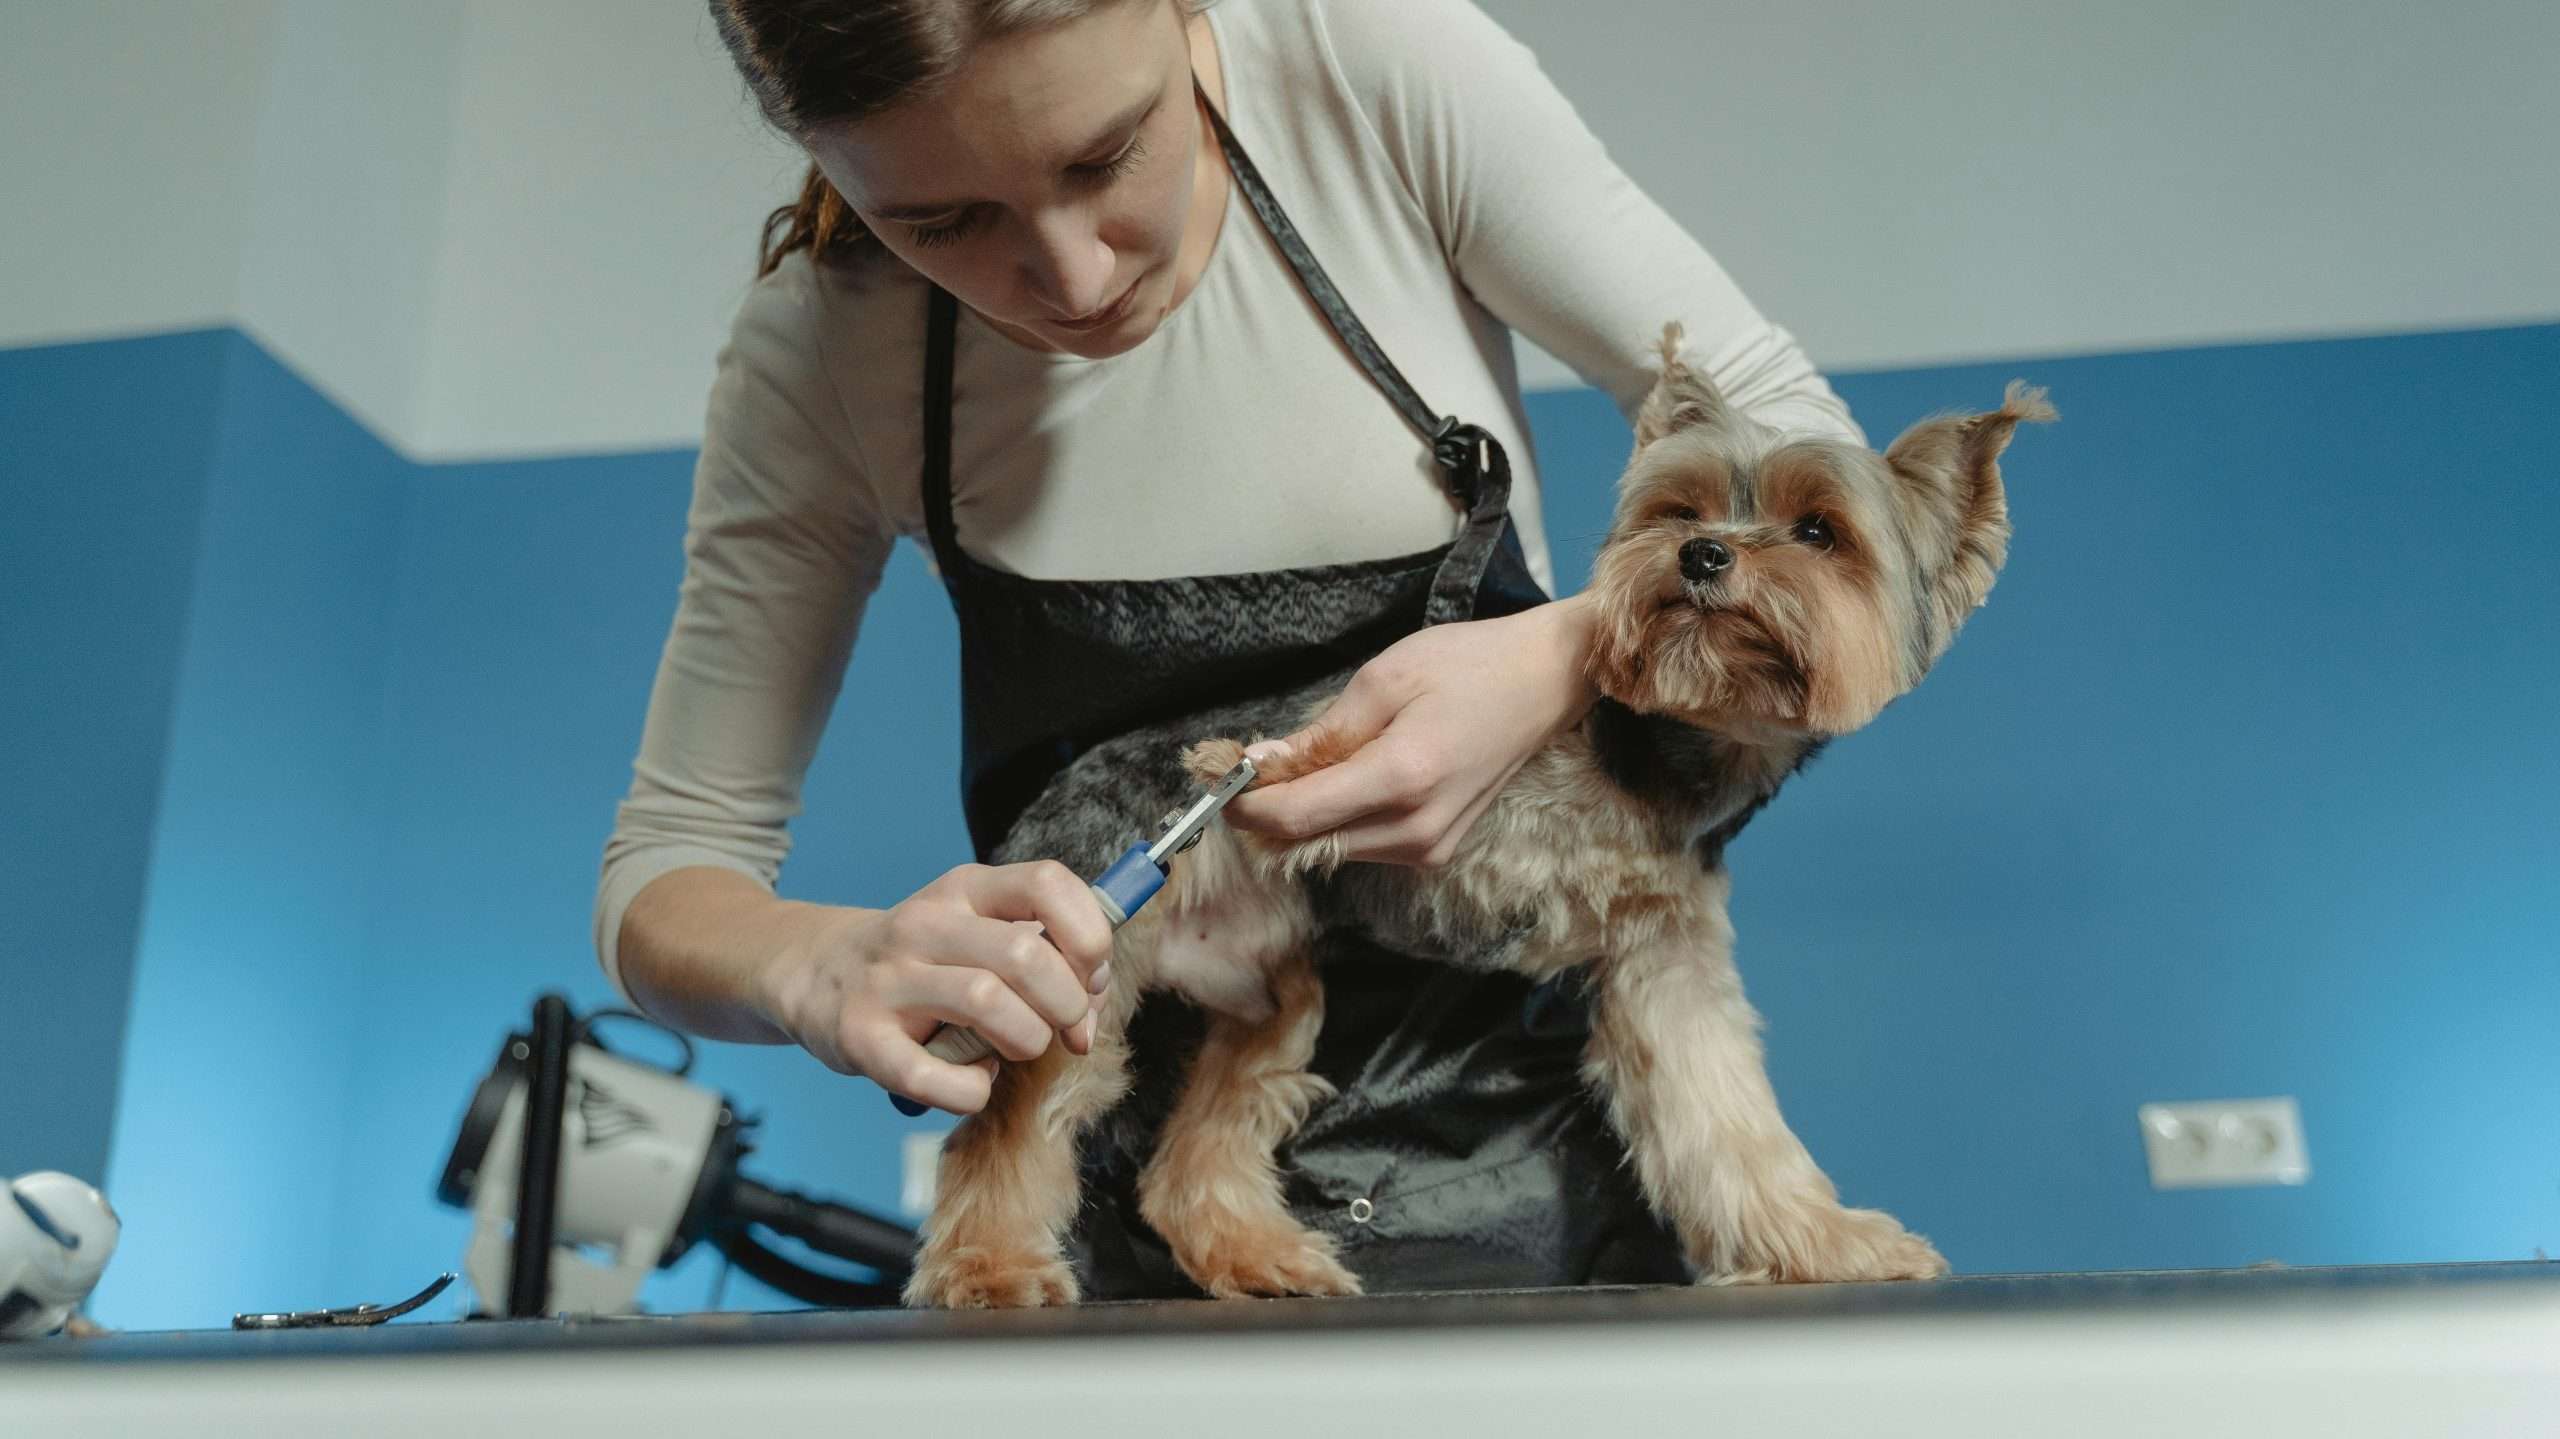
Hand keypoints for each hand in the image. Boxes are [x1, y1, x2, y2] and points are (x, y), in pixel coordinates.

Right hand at [756, 863, 1116, 1114]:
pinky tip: (972, 1082)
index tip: (1091, 976)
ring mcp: (889, 980)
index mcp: (964, 889)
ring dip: (1025, 1041)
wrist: (813, 973)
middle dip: (1067, 1004)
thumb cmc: (920, 960)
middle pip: (1027, 954)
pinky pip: (934, 1077)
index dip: (1089, 935)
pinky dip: (971, 1090)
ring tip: (1016, 1048)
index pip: (1047, 883)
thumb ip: (1042, 951)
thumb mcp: (974, 928)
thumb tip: (1095, 998)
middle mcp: (925, 924)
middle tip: (1063, 1028)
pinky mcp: (861, 1037)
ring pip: (988, 1004)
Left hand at [1222, 593, 1601, 865]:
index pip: (1297, 817)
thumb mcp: (1384, 680)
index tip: (1219, 781)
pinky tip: (1338, 780)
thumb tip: (1262, 763)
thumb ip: (1321, 733)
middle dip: (1266, 812)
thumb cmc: (1468, 667)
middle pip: (1308, 843)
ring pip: (1333, 848)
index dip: (1246, 806)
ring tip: (1294, 767)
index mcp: (1402, 779)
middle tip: (1243, 769)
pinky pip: (1363, 846)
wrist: (1542, 684)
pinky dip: (1336, 819)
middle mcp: (1416, 829)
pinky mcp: (1436, 850)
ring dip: (1301, 817)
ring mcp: (1430, 847)